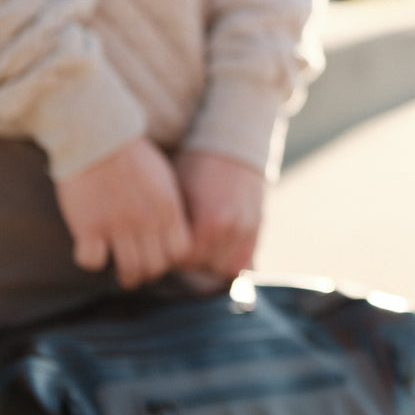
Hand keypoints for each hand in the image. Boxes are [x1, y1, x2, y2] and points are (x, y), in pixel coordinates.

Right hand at [54, 136, 191, 288]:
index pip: (180, 252)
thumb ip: (170, 208)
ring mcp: (117, 225)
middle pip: (155, 267)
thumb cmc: (133, 156)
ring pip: (128, 271)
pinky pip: (92, 261)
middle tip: (138, 267)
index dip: (171, 259)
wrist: (99, 136)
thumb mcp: (164, 179)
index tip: (160, 255)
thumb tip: (173, 232)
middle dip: (148, 272)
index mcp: (168, 208)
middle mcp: (146, 221)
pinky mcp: (88, 226)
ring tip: (119, 270)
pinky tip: (90, 249)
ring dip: (124, 275)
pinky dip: (91, 260)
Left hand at [175, 148, 265, 282]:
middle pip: (201, 266)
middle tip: (178, 243)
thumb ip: (172, 226)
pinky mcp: (258, 229)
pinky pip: (243, 260)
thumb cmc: (196, 167)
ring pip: (223, 268)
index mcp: (210, 223)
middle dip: (188, 258)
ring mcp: (248, 231)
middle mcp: (232, 231)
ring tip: (198, 245)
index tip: (162, 243)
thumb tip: (155, 249)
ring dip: (209, 262)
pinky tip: (216, 248)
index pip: (181, 258)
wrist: (233, 146)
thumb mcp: (176, 193)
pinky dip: (229, 259)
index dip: (169, 251)